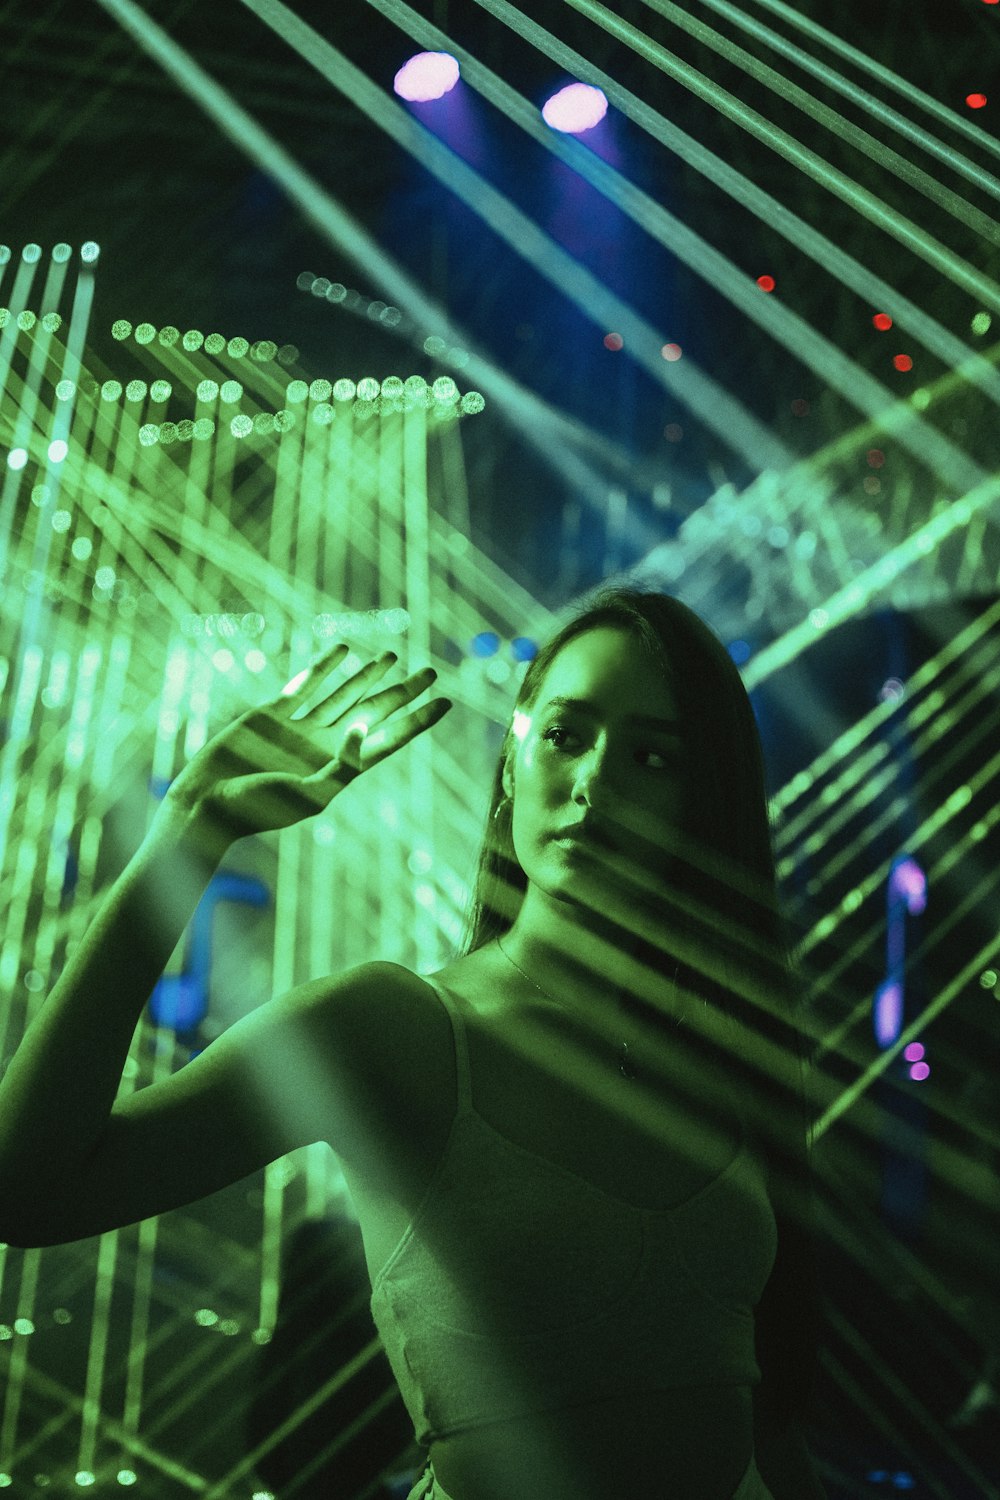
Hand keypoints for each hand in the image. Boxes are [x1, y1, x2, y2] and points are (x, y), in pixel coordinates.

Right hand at [163, 644, 450, 846]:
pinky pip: (306, 684)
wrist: (208, 803)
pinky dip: (325, 666)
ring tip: (394, 656)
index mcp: (341, 768)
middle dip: (404, 692)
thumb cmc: (259, 808)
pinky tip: (345, 651)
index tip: (446, 702)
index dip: (419, 720)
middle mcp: (327, 746)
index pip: (391, 739)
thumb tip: (367, 726)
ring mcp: (301, 729)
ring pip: (344, 694)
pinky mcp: (273, 715)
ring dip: (370, 676)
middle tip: (431, 671)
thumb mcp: (310, 794)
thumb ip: (344, 764)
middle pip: (375, 712)